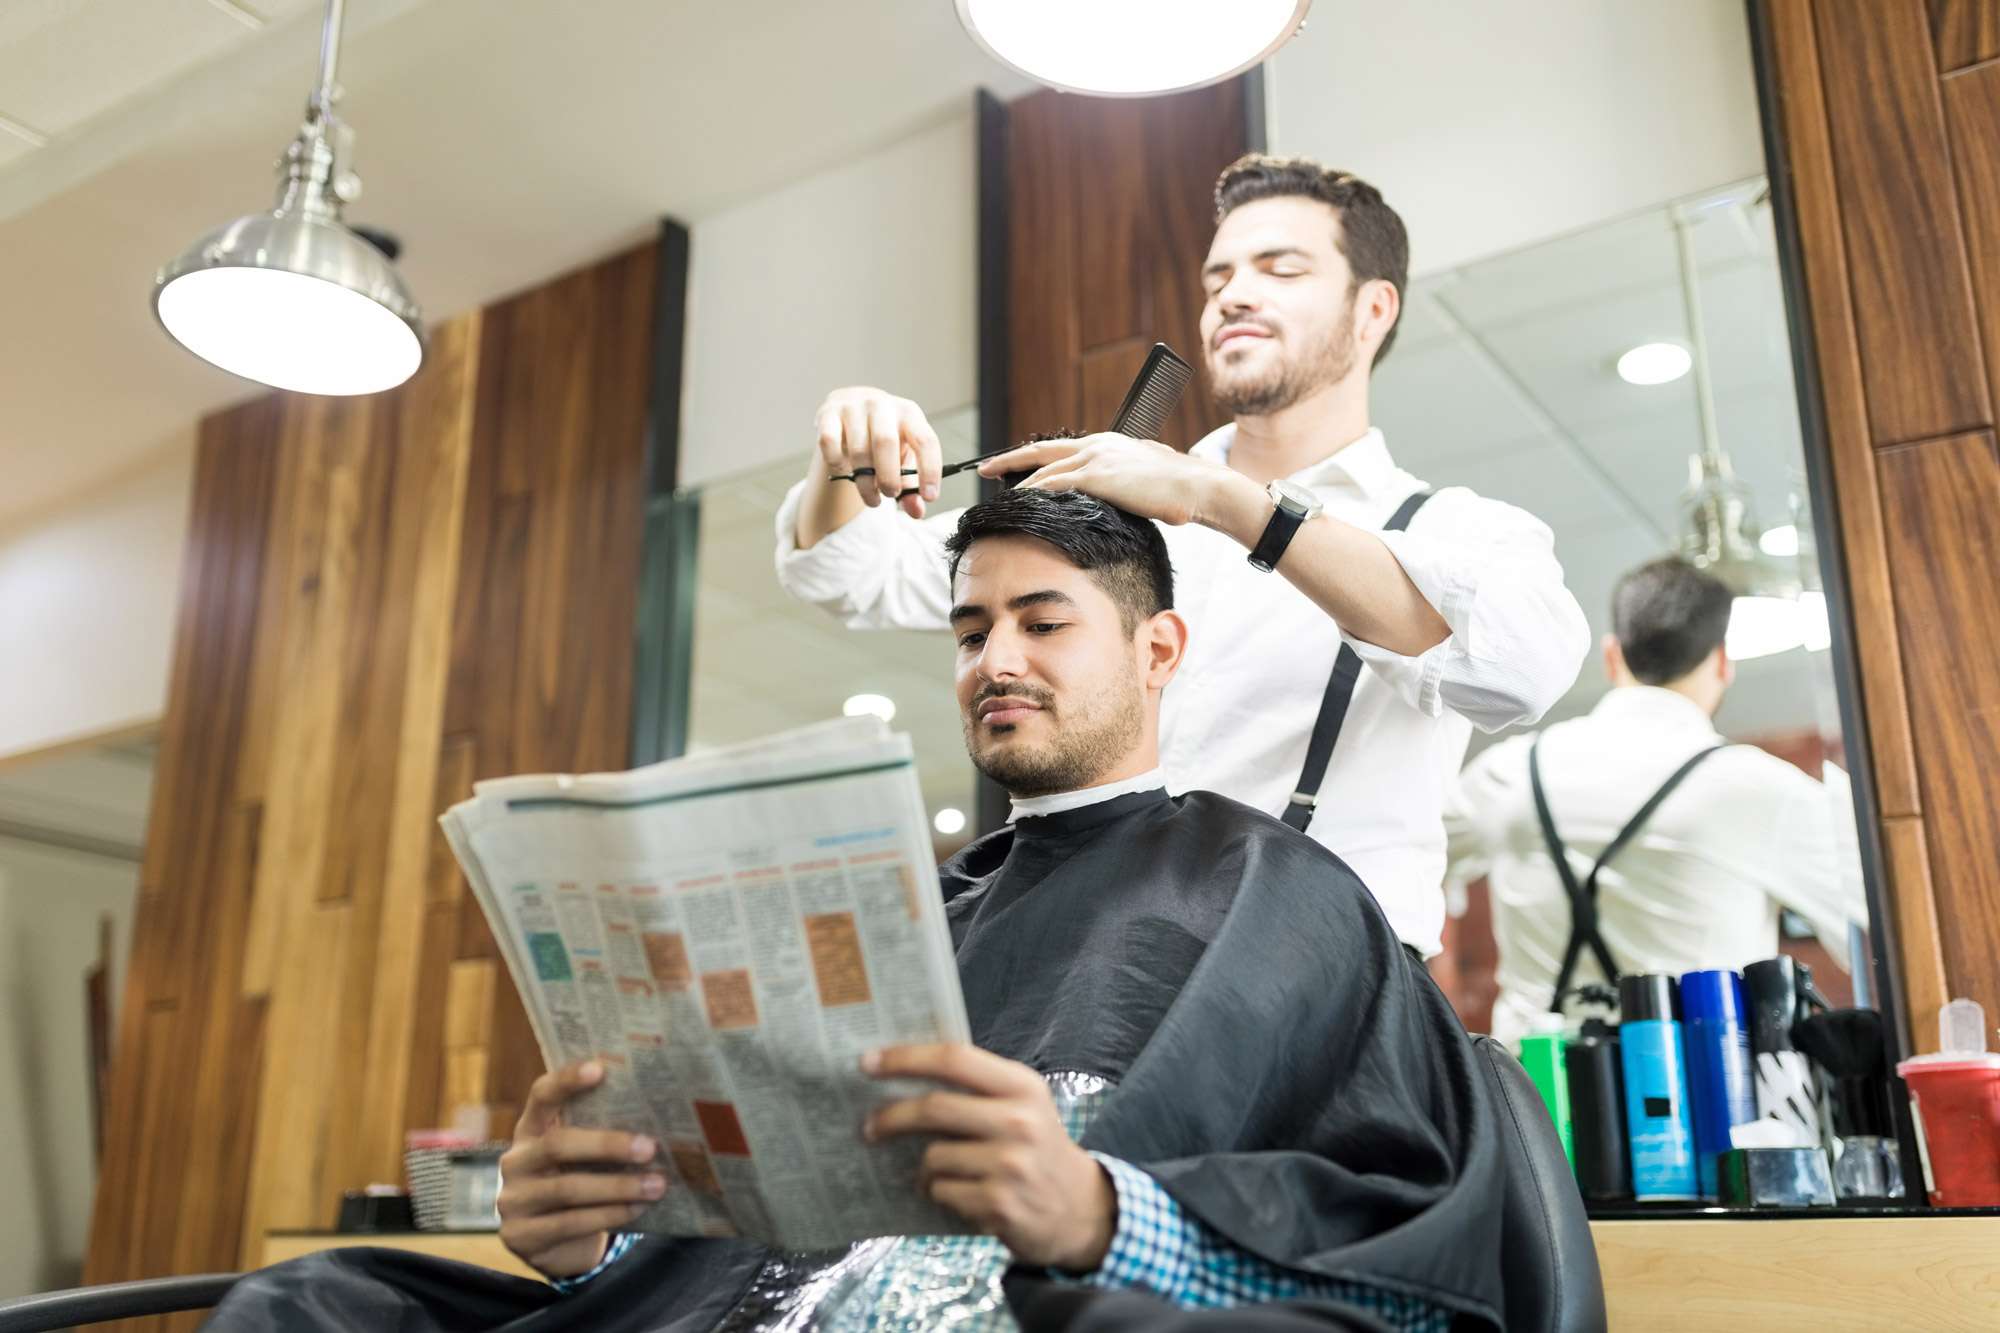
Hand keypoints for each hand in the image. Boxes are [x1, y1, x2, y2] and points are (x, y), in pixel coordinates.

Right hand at [496, 1060, 667, 1279]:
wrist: (556, 1245)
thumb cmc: (580, 1184)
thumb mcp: (584, 1157)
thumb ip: (601, 1132)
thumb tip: (660, 1112)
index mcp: (530, 1129)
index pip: (542, 1096)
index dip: (566, 1080)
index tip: (600, 1069)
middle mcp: (515, 1161)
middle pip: (557, 1145)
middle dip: (608, 1145)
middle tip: (650, 1147)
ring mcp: (513, 1200)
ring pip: (567, 1189)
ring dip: (618, 1187)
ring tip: (656, 1185)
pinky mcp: (521, 1236)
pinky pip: (570, 1223)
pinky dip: (609, 1215)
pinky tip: (637, 1209)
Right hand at [813, 386, 943, 517]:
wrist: (853, 406)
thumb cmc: (885, 438)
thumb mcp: (904, 456)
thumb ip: (911, 485)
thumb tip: (916, 511)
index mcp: (909, 414)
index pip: (925, 440)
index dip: (929, 470)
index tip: (929, 497)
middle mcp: (882, 405)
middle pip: (886, 442)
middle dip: (889, 477)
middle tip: (890, 495)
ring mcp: (853, 406)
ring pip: (858, 449)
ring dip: (865, 482)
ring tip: (871, 497)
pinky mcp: (828, 413)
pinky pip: (829, 443)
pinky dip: (836, 464)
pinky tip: (844, 472)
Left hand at [863, 1044, 1116, 1270]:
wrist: (1080, 1209)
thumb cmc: (1036, 1148)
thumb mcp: (1022, 1105)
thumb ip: (976, 1087)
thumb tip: (902, 1072)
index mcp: (1021, 1086)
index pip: (955, 1058)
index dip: (906, 1058)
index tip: (867, 1062)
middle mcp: (1020, 1121)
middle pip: (935, 1108)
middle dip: (891, 1118)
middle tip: (868, 1127)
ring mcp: (1011, 1165)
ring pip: (933, 1157)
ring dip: (922, 1169)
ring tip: (936, 1174)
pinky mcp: (1000, 1204)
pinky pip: (942, 1192)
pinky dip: (940, 1195)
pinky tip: (961, 1196)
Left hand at [978, 432, 1240, 527]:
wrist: (1198, 486)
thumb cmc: (1178, 490)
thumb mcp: (1144, 479)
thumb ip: (1123, 482)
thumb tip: (1114, 497)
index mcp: (1106, 444)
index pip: (1060, 449)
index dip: (1032, 458)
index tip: (1011, 466)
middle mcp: (1097, 444)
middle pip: (1041, 450)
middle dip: (1008, 459)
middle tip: (983, 468)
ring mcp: (1096, 458)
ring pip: (1044, 469)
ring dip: (1016, 483)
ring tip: (995, 496)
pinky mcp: (1098, 476)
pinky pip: (1055, 484)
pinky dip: (1034, 494)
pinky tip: (1018, 504)